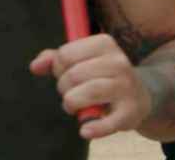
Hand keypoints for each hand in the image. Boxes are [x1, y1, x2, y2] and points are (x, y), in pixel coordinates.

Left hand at [29, 33, 147, 138]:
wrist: (139, 95)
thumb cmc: (99, 74)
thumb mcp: (80, 60)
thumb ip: (53, 59)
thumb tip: (35, 67)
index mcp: (104, 43)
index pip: (65, 54)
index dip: (58, 68)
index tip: (67, 73)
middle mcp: (119, 62)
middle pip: (73, 75)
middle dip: (64, 87)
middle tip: (71, 92)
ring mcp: (127, 87)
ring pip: (87, 93)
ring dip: (72, 103)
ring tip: (74, 106)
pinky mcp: (131, 112)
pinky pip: (108, 122)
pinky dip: (94, 128)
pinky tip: (85, 130)